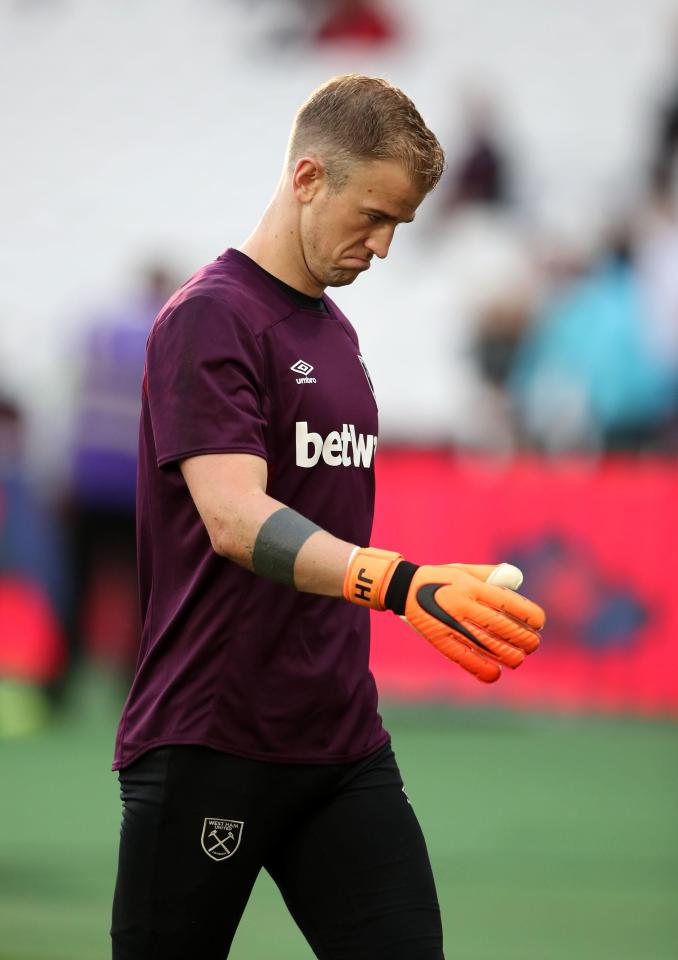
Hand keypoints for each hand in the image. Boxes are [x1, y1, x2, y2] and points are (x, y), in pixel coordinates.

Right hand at [343, 549, 544, 682]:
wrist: (405, 588)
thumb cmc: (442, 578)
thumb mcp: (466, 570)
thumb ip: (492, 575)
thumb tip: (518, 579)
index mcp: (473, 586)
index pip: (511, 604)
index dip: (531, 616)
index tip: (539, 623)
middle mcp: (464, 605)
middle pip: (505, 628)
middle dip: (526, 639)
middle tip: (532, 643)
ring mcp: (452, 625)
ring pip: (490, 647)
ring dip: (511, 656)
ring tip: (518, 658)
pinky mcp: (441, 641)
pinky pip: (466, 659)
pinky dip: (483, 669)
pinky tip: (496, 673)